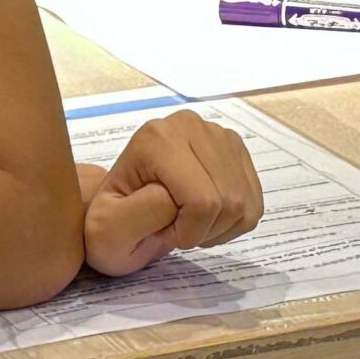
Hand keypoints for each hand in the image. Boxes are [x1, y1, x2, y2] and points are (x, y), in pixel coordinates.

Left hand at [78, 111, 264, 276]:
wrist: (119, 208)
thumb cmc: (110, 224)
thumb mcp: (107, 229)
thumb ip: (138, 213)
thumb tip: (175, 195)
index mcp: (157, 139)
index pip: (202, 201)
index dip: (188, 232)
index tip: (162, 233)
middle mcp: (191, 125)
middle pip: (228, 201)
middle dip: (204, 231)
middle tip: (175, 229)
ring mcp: (218, 134)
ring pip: (244, 202)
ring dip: (219, 228)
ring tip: (188, 223)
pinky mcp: (236, 148)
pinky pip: (253, 201)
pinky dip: (233, 222)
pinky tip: (206, 217)